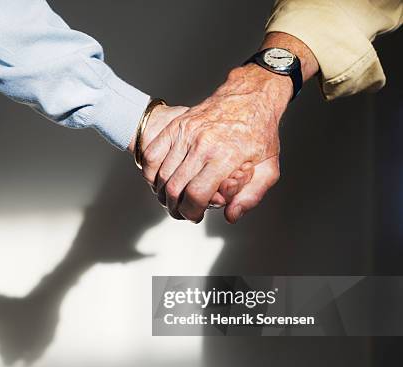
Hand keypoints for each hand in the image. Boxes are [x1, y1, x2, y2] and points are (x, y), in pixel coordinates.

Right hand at [141, 63, 290, 222]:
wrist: (250, 96)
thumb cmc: (260, 132)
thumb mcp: (269, 168)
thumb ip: (251, 197)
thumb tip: (230, 216)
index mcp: (227, 155)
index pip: (197, 194)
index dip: (192, 212)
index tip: (195, 216)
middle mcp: (203, 143)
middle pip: (175, 188)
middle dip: (176, 208)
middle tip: (182, 212)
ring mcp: (186, 132)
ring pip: (161, 175)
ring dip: (163, 194)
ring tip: (173, 200)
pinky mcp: (175, 126)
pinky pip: (152, 155)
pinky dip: (151, 173)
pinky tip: (160, 181)